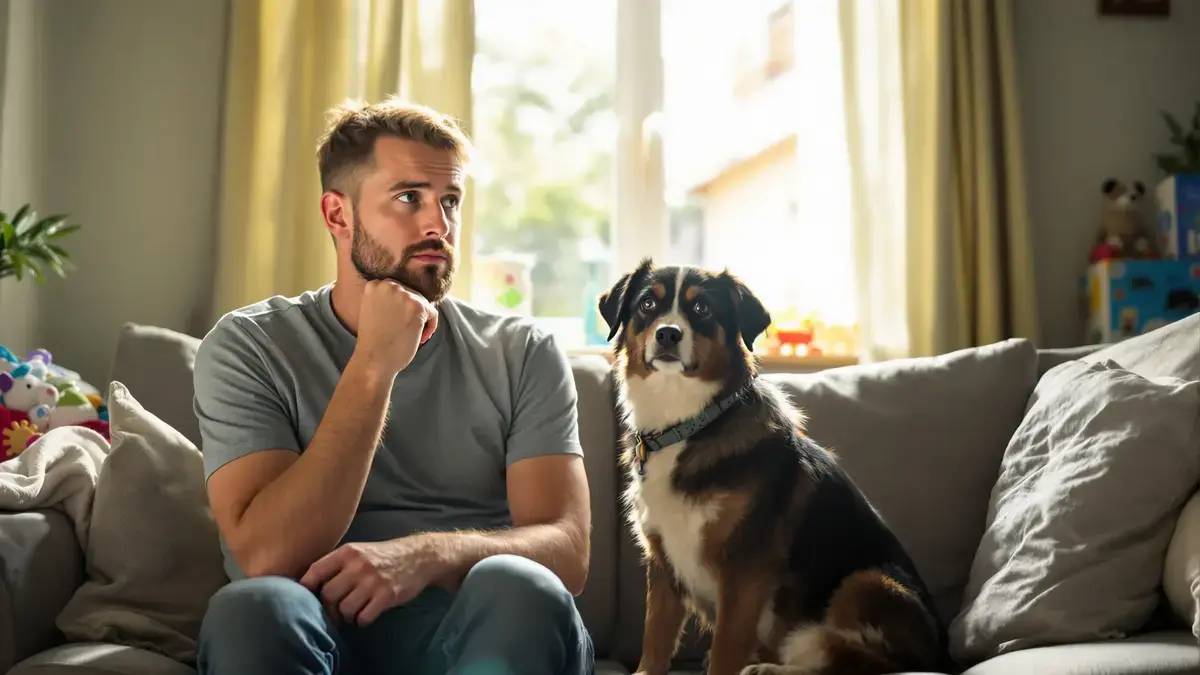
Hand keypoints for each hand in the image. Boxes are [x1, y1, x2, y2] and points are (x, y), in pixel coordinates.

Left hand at [299, 536, 441, 625]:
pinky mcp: (387, 595)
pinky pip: (363, 618)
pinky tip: (367, 614)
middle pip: (328, 595)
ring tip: (354, 611)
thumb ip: (337, 564)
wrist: (418, 557)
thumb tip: (309, 586)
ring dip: (347, 616)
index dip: (306, 587)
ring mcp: (373, 581)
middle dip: (329, 608)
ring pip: (345, 609)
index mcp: (347, 552)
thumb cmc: (383, 557)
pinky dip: (362, 620)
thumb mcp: (359, 552)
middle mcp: (358, 565)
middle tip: (336, 610)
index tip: (305, 597)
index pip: (315, 571)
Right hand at [354, 279, 437, 376]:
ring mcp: (404, 295)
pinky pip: (433, 313)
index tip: (397, 323)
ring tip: (411, 335)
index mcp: (375, 285)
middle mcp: (389, 285)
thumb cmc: (374, 340)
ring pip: (423, 303)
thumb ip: (387, 298)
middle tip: (404, 331)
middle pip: (412, 295)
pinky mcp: (418, 307)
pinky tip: (420, 338)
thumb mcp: (374, 310)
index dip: (401, 307)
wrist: (374, 360)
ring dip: (421, 320)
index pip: (399, 290)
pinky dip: (430, 326)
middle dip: (412, 313)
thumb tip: (409, 295)